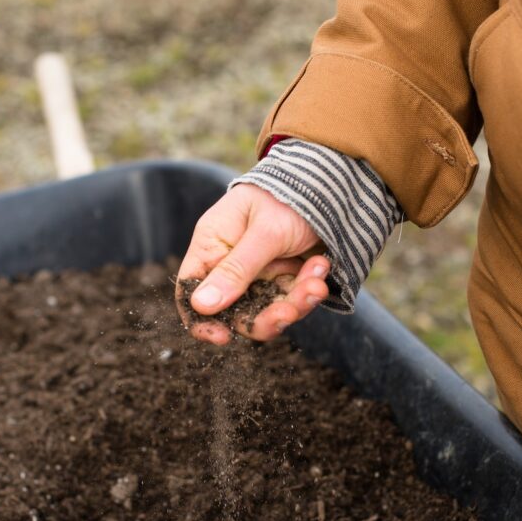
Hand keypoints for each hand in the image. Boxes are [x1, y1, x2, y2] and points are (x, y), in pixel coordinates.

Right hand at [176, 184, 329, 344]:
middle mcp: (231, 263)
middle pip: (235, 310)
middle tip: (289, 311)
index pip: (192, 290)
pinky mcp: (285, 277)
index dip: (201, 319)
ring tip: (317, 284)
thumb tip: (200, 306)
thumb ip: (236, 269)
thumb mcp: (264, 232)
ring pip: (268, 309)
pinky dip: (309, 288)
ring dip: (295, 302)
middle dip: (265, 316)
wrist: (329, 182)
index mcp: (212, 244)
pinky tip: (321, 266)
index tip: (222, 337)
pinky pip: (292, 299)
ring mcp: (260, 272)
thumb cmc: (287, 196)